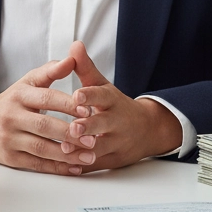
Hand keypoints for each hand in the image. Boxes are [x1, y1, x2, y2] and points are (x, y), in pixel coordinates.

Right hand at [0, 54, 91, 174]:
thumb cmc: (13, 101)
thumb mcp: (28, 82)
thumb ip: (51, 71)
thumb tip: (72, 59)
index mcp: (20, 95)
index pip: (46, 98)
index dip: (68, 104)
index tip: (88, 110)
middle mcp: (12, 116)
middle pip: (44, 126)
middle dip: (70, 133)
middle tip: (93, 139)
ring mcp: (9, 138)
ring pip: (41, 148)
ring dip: (67, 154)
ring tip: (89, 156)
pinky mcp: (10, 158)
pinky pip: (36, 164)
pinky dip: (57, 167)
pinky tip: (75, 168)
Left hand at [60, 41, 182, 170]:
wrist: (148, 130)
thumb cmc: (116, 105)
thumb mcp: (103, 85)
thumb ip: (86, 67)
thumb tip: (74, 45)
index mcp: (113, 100)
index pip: (102, 96)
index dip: (90, 96)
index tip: (76, 96)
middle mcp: (117, 121)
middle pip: (103, 124)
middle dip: (88, 126)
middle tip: (73, 127)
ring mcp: (117, 142)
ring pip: (100, 147)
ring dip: (83, 149)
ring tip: (64, 149)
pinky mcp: (113, 160)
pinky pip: (96, 164)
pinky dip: (83, 165)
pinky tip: (68, 166)